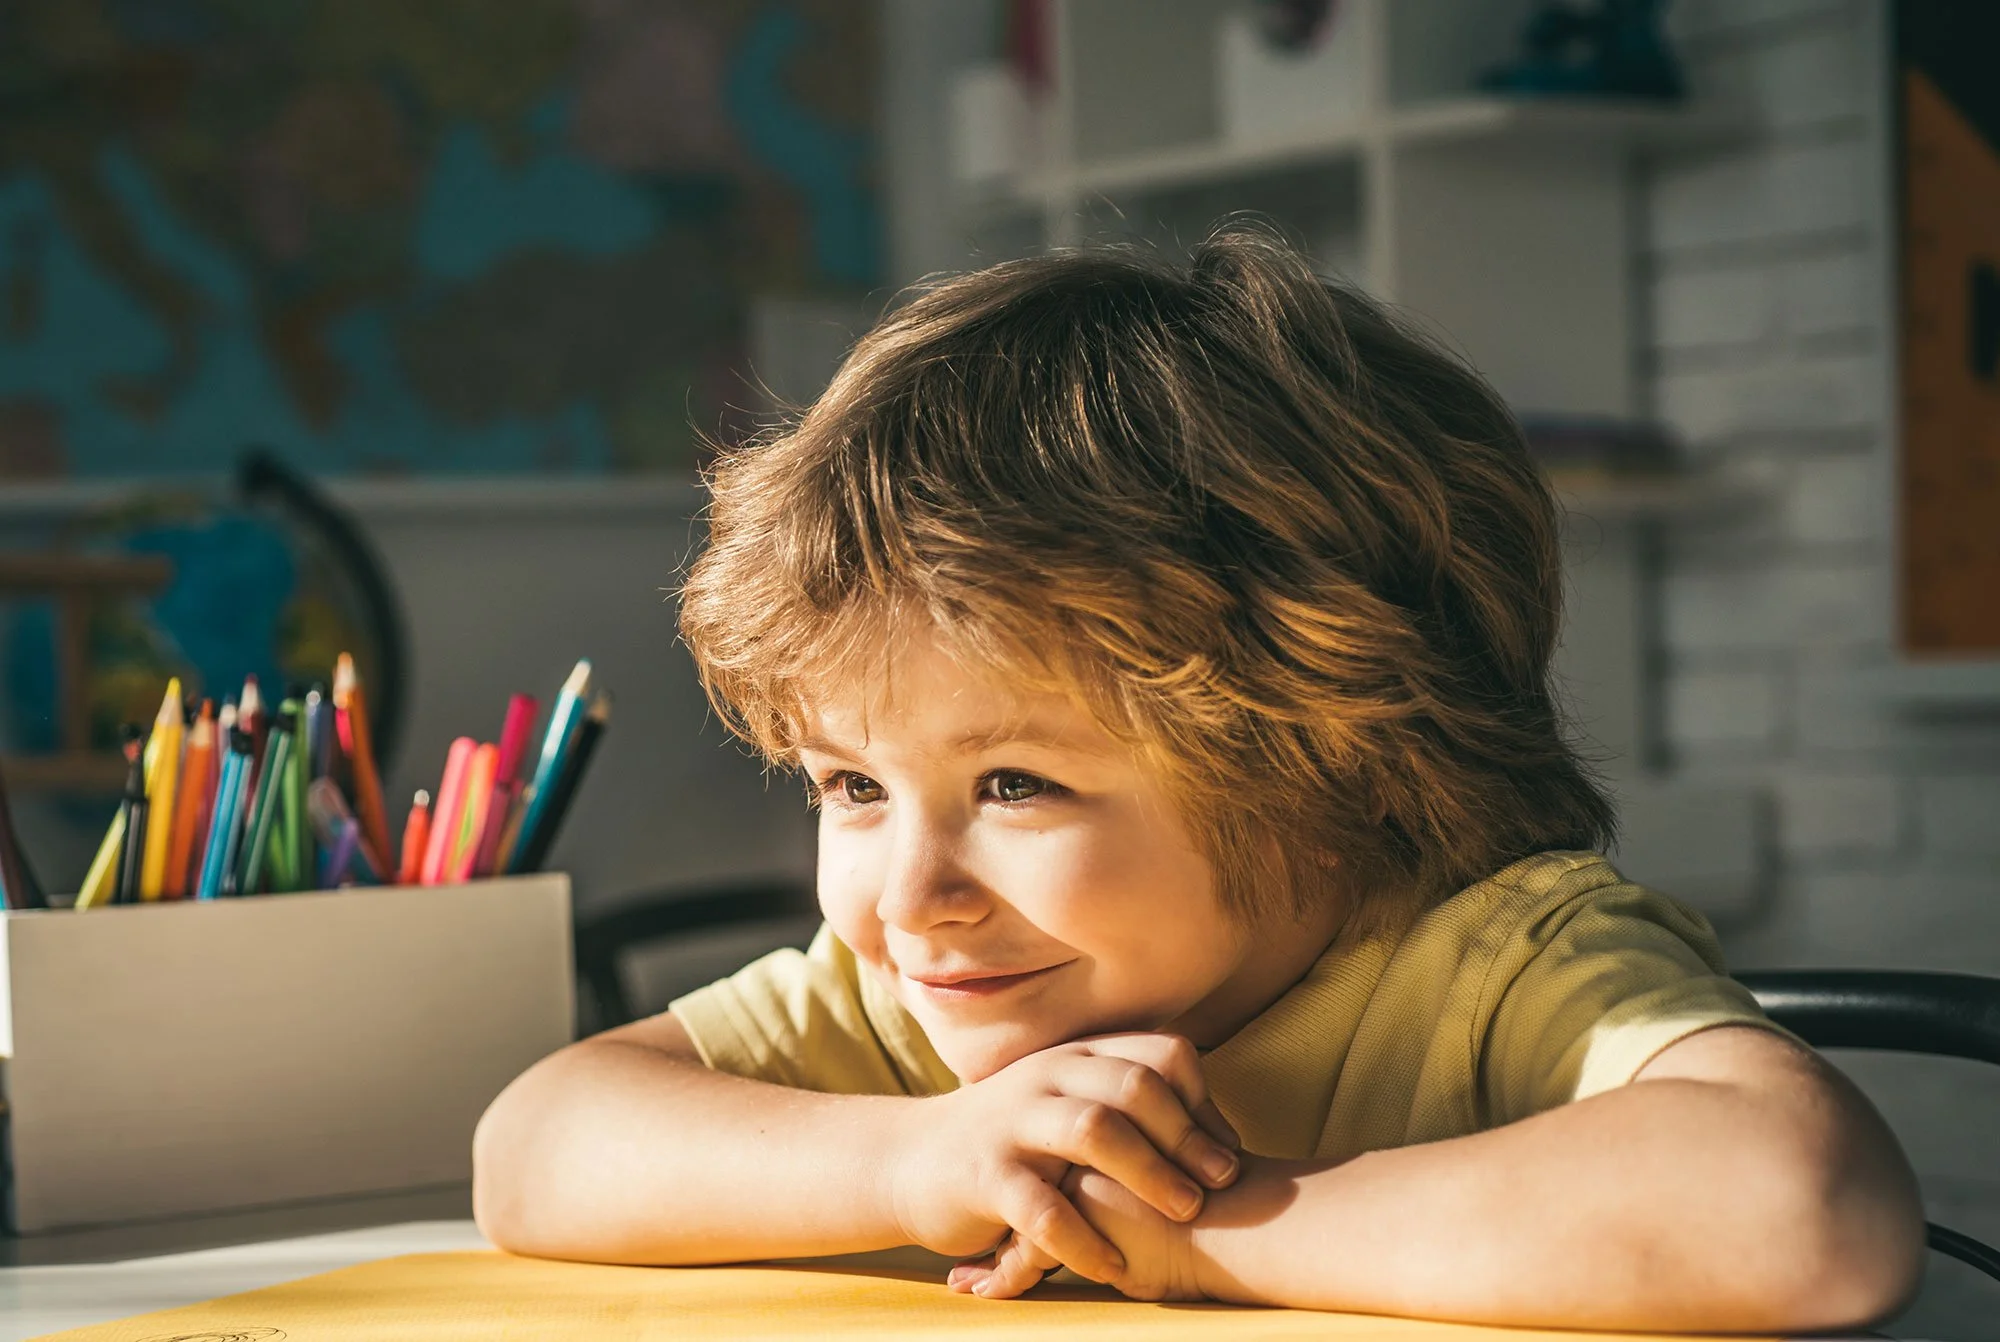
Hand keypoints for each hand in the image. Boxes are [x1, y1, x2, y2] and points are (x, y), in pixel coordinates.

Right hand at [886, 1032, 1239, 1291]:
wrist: (908, 1159)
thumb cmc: (1012, 1140)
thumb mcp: (1066, 1103)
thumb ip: (1126, 1106)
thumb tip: (1217, 1138)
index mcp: (1077, 1057)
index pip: (1161, 1053)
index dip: (1204, 1100)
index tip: (1227, 1151)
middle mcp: (1049, 1077)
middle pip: (1135, 1084)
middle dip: (1187, 1135)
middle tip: (1220, 1182)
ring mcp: (1014, 1123)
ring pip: (1094, 1130)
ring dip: (1149, 1172)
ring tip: (1183, 1213)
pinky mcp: (985, 1175)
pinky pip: (1043, 1208)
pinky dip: (1086, 1241)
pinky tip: (1114, 1268)